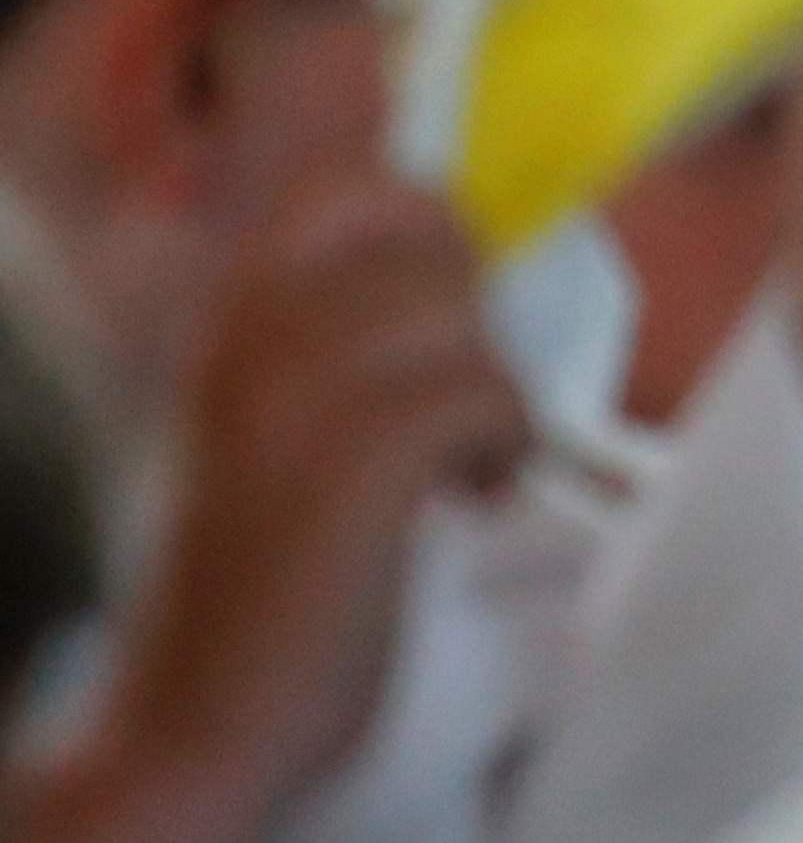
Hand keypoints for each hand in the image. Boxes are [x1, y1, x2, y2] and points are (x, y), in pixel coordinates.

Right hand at [20, 170, 528, 842]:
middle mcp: (254, 335)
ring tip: (454, 471)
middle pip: (434, 245)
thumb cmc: (272, 569)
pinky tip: (464, 503)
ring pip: (467, 321)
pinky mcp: (354, 459)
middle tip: (445, 410)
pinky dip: (500, 451)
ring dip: (489, 398)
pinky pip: (485, 397)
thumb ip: (341, 334)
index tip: (435, 306)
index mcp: (232, 318)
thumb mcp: (285, 419)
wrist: (202, 718)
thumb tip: (460, 251)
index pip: (347, 184)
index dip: (424, 223)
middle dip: (469, 323)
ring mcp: (298, 393)